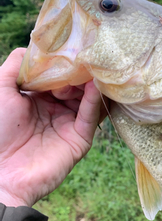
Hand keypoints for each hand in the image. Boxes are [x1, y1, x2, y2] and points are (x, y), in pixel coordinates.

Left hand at [0, 48, 107, 207]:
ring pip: (87, 98)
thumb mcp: (1, 89)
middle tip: (81, 59)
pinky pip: (90, 116)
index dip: (63, 63)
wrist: (1, 172)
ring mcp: (69, 124)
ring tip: (90, 68)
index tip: (70, 49)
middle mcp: (56, 109)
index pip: (58, 75)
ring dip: (88, 82)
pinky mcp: (80, 139)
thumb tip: (35, 48)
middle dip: (78, 71)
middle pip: (76, 85)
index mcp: (38, 99)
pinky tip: (94, 85)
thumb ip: (17, 65)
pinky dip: (94, 100)